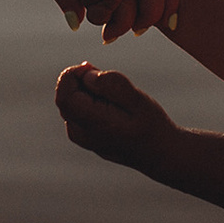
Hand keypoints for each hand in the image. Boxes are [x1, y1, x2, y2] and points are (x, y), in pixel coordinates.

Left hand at [53, 62, 178, 172]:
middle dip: (81, 81)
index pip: (64, 94)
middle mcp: (80, 134)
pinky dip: (89, 100)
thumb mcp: (138, 99)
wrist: (159, 153)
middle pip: (65, 96)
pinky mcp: (82, 136)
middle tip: (109, 83)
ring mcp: (79, 137)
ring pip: (71, 101)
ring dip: (87, 91)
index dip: (73, 75)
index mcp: (93, 124)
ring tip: (115, 99)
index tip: (94, 69)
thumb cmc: (151, 125)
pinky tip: (112, 106)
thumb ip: (111, 84)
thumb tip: (86, 75)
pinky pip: (77, 109)